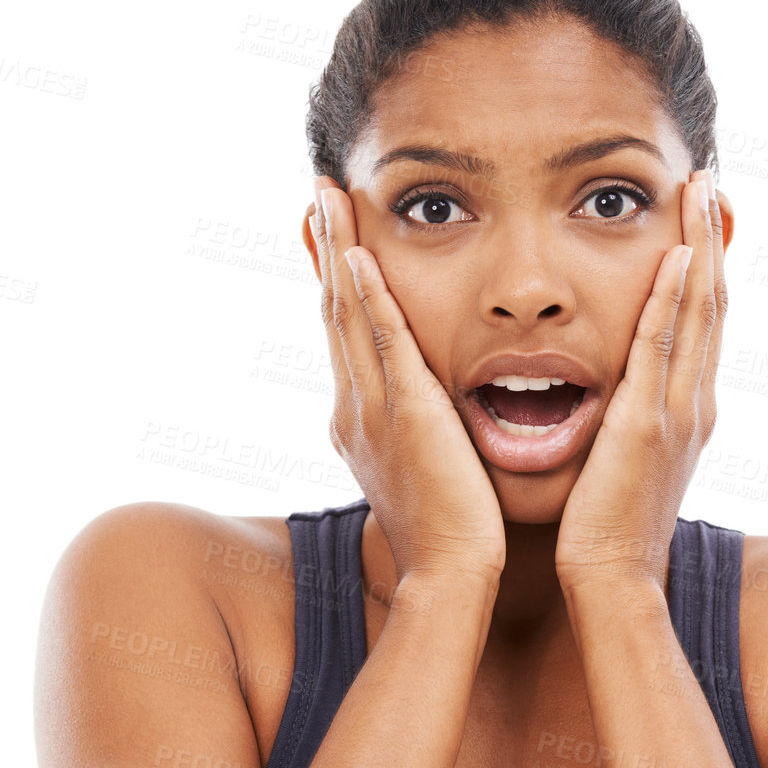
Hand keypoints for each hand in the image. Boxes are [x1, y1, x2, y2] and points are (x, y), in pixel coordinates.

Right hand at [308, 178, 506, 588]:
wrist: (447, 578)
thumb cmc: (449, 534)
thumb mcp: (423, 471)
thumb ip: (418, 435)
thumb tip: (425, 417)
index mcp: (359, 420)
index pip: (344, 335)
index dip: (337, 280)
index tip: (335, 233)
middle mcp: (354, 408)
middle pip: (334, 310)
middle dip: (327, 247)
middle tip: (318, 190)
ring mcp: (373, 410)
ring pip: (348, 313)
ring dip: (339, 250)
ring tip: (328, 195)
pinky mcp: (405, 415)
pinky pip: (382, 342)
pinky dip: (368, 296)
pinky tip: (361, 255)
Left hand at [555, 168, 728, 597]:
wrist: (612, 582)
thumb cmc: (606, 529)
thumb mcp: (624, 461)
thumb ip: (627, 418)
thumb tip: (617, 392)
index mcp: (687, 410)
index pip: (703, 320)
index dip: (706, 263)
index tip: (701, 213)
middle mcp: (694, 404)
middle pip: (712, 303)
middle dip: (712, 238)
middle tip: (709, 179)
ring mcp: (676, 415)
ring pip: (698, 313)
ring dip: (701, 247)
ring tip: (700, 189)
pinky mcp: (647, 429)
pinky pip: (661, 351)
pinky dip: (673, 301)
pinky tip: (675, 256)